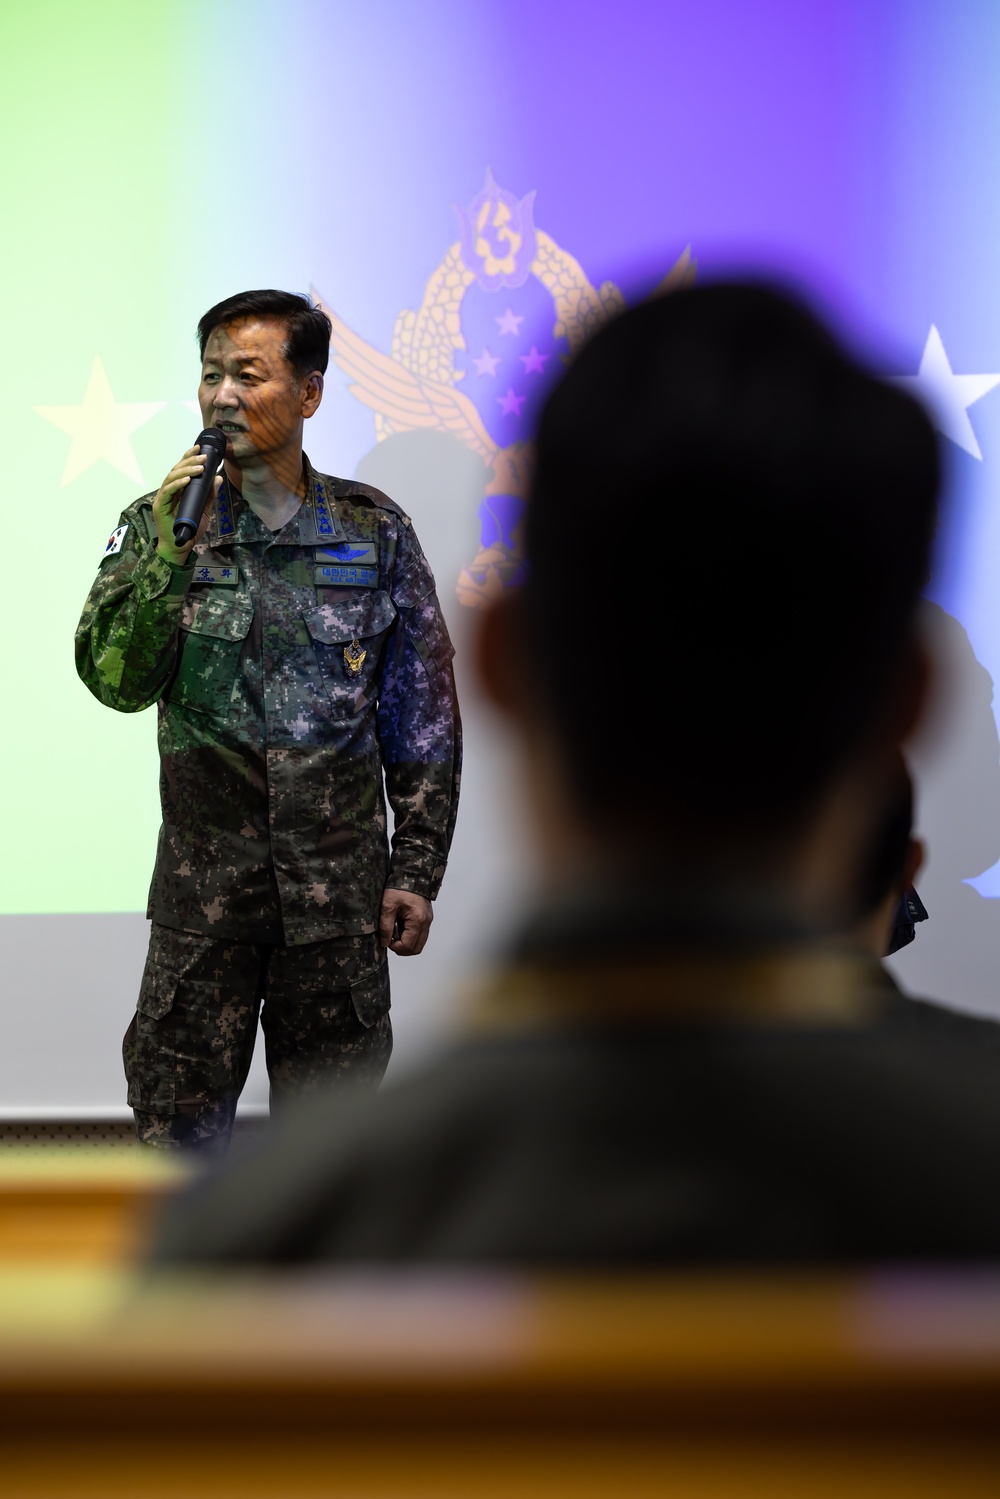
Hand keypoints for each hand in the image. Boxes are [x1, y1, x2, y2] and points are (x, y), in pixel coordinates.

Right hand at [152, 445, 221, 564]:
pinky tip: (187, 480)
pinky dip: (177, 484)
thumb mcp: (205, 509)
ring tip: (199, 467)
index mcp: (178, 489)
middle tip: (203, 457)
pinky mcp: (159, 505)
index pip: (182, 468)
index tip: (201, 449)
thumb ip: (210, 494)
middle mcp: (169, 490)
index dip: (189, 457)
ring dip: (186, 470)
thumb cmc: (190, 528)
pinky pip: (168, 491)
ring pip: (171, 477)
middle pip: (176, 469)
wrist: (181, 546)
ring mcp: (163, 497)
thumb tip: (218, 478)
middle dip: (190, 461)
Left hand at [378, 889, 432, 955]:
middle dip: (403, 949)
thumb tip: (384, 942)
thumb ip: (385, 926)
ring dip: (407, 942)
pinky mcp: (426, 918)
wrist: (411, 874)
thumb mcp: (387, 906)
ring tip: (395, 932)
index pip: (408, 946)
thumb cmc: (400, 887)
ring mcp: (428, 920)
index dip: (395, 947)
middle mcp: (426, 922)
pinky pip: (420, 934)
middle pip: (417, 948)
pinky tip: (400, 926)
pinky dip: (410, 935)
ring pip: (419, 942)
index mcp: (417, 920)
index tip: (386, 940)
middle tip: (391, 941)